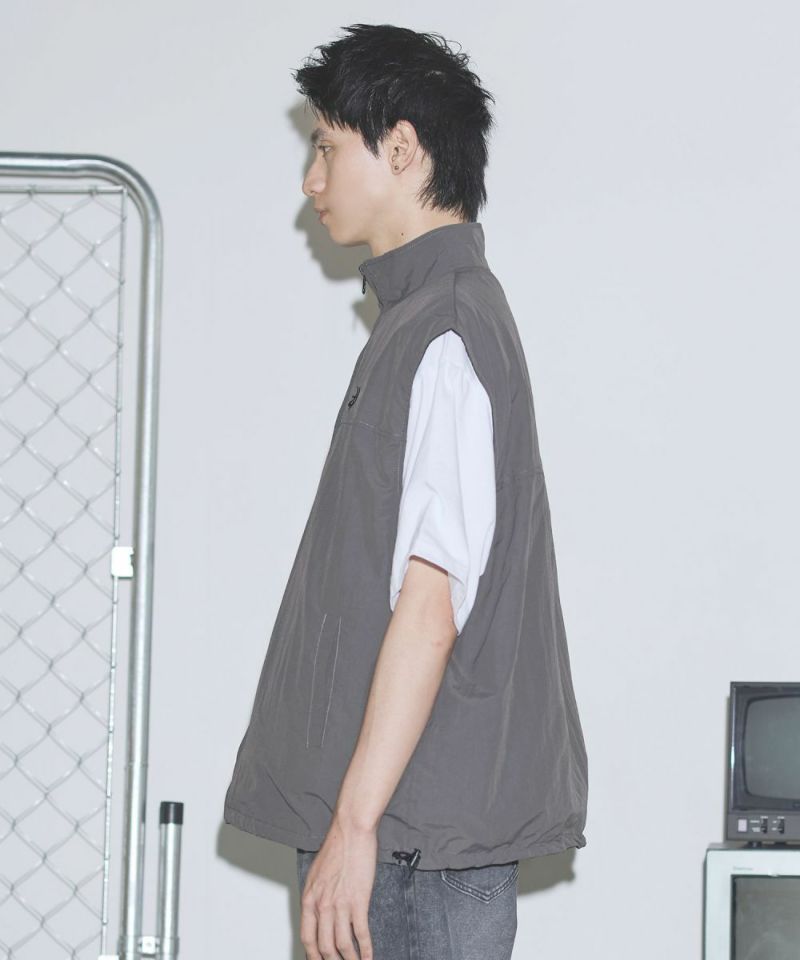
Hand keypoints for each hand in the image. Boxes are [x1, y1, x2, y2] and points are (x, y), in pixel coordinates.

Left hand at [299, 813, 376, 959]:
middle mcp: (322, 905)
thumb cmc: (336, 847)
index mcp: (309, 898)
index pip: (307, 938)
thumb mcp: (317, 874)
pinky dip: (366, 949)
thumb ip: (316, 896)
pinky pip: (361, 933)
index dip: (313, 955)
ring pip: (343, 945)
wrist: (351, 831)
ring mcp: (340, 904)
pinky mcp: (359, 901)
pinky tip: (369, 956)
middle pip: (324, 946)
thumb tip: (319, 915)